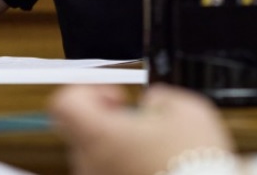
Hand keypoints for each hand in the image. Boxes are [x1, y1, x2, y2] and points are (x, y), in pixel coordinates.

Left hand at [50, 83, 234, 174]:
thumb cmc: (192, 165)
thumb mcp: (186, 111)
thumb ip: (160, 97)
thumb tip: (152, 102)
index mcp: (99, 135)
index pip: (65, 102)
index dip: (88, 89)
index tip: (115, 95)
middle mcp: (89, 164)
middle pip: (81, 130)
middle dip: (109, 120)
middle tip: (141, 122)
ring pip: (97, 156)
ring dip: (121, 147)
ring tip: (157, 151)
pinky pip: (110, 174)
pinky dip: (127, 167)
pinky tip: (157, 167)